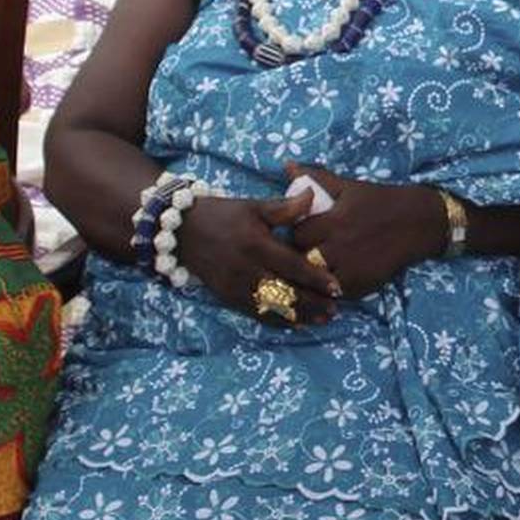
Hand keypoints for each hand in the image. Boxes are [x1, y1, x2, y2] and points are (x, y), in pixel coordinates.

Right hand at [177, 192, 338, 323]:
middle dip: (312, 303)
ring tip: (323, 319)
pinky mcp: (227, 297)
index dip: (316, 278)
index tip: (337, 287)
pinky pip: (255, 313)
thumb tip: (314, 195)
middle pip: (285, 292)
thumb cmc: (224, 215)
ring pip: (272, 308)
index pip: (292, 266)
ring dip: (299, 315)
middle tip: (336, 308)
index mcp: (256, 245)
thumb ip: (285, 208)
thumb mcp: (255, 206)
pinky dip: (277, 320)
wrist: (182, 231)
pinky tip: (296, 324)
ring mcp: (235, 287)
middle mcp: (246, 269)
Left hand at [283, 163, 446, 298]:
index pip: (297, 234)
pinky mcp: (361, 285)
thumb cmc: (380, 201)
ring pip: (316, 279)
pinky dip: (331, 286)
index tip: (304, 232)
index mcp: (334, 221)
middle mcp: (340, 247)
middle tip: (309, 249)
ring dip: (314, 273)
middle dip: (302, 255)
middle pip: (303, 258)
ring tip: (319, 265)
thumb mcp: (349, 187)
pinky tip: (336, 276)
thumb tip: (287, 164)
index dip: (297, 234)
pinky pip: (335, 292)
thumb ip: (316, 178)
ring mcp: (350, 269)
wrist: (418, 222)